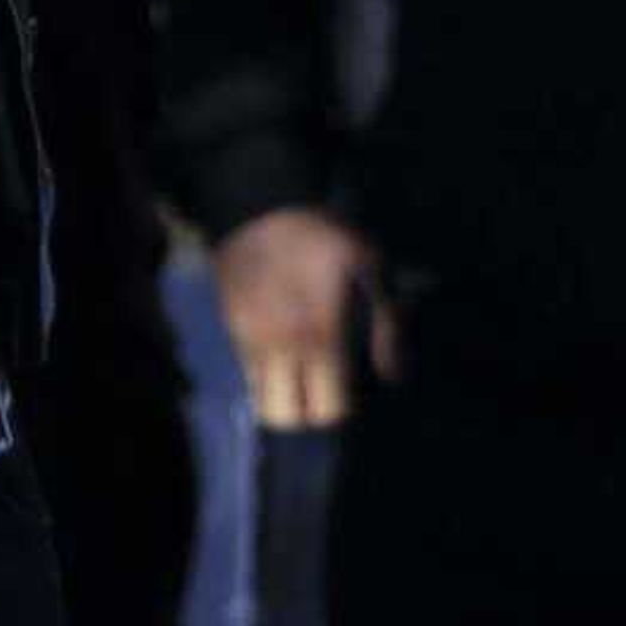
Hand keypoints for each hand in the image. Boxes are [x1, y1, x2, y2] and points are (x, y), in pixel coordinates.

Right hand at [212, 206, 393, 431]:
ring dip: (282, 398)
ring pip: (262, 402)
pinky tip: (279, 355)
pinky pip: (246, 375)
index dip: (342, 409)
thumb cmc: (324, 239)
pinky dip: (263, 377)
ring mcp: (251, 342)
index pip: (328, 409)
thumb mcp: (370, 267)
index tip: (349, 391)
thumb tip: (393, 377)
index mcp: (321, 336)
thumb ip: (388, 325)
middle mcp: (282, 349)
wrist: (262, 207)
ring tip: (299, 378)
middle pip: (288, 417)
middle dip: (307, 412)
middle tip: (322, 390)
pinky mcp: (231, 331)